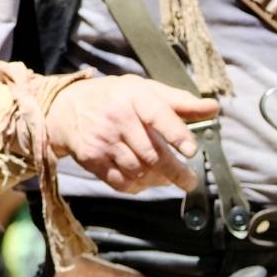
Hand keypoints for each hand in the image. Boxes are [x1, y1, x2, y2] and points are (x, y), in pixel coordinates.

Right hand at [45, 75, 217, 192]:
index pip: (158, 115)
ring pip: (138, 170)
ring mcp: (102, 140)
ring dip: (156, 179)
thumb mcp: (144, 90)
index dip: (177, 134)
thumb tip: (213, 108)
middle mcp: (117, 118)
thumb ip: (179, 101)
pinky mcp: (91, 159)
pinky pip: (120, 181)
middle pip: (151, 153)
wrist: (62, 108)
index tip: (191, 150)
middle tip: (189, 181)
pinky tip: (145, 180)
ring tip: (166, 177)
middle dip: (175, 171)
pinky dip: (137, 186)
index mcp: (133, 96)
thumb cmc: (112, 97)